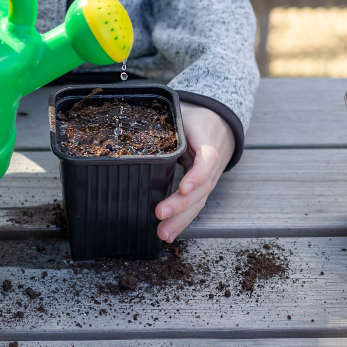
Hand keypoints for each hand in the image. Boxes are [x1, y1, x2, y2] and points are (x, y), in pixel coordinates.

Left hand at [155, 102, 234, 241]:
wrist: (217, 122)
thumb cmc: (193, 118)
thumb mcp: (181, 113)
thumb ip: (163, 123)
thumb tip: (129, 133)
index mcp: (206, 138)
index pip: (208, 158)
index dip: (197, 174)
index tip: (184, 188)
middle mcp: (210, 162)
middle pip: (202, 186)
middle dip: (181, 204)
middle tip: (160, 213)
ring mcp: (209, 176)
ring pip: (199, 200)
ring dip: (181, 218)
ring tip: (163, 233)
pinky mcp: (202, 186)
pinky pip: (195, 204)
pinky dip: (183, 220)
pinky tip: (170, 233)